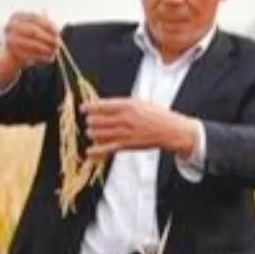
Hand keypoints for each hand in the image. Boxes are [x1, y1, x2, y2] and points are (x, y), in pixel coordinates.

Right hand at [0, 12, 59, 85]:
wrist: (15, 51)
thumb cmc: (31, 36)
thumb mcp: (38, 28)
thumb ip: (47, 26)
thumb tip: (56, 31)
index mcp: (18, 16)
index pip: (35, 18)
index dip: (48, 25)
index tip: (57, 31)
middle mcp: (11, 26)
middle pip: (33, 31)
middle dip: (48, 38)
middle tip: (58, 43)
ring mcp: (9, 39)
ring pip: (32, 44)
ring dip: (46, 48)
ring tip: (55, 51)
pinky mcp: (12, 52)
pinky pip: (30, 55)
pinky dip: (42, 57)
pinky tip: (49, 58)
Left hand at [83, 97, 197, 158]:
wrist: (171, 130)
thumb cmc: (157, 115)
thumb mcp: (140, 102)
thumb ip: (122, 104)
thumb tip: (104, 105)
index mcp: (127, 105)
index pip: (100, 105)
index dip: (88, 107)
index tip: (84, 108)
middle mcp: (123, 118)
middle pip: (96, 120)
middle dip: (91, 121)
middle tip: (91, 121)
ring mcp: (124, 132)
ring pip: (98, 133)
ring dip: (93, 133)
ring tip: (93, 132)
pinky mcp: (126, 145)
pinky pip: (106, 148)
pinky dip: (96, 150)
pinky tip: (89, 151)